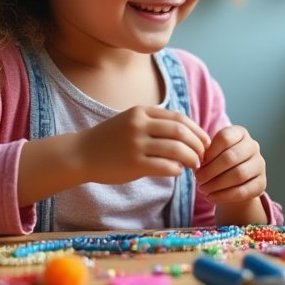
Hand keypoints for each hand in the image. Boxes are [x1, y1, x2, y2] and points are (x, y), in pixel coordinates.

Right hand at [75, 106, 209, 184]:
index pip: (179, 118)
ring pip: (177, 149)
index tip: (205, 141)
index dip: (197, 130)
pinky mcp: (134, 164)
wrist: (79, 154)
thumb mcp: (131, 121)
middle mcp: (139, 125)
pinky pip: (165, 166)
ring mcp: (136, 144)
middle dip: (198, 144)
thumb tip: (189, 133)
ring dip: (191, 158)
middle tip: (203, 155)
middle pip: (181, 131)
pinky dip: (177, 169)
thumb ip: (156, 123)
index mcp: (141, 112)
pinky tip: (177, 172)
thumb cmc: (110, 140)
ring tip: (195, 165)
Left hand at [196, 125, 266, 205]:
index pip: (225, 138)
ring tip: (203, 189)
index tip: (197, 163)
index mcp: (240, 133)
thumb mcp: (210, 154)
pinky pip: (243, 191)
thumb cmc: (217, 164)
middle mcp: (253, 146)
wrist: (232, 183)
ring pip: (239, 175)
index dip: (209, 152)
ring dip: (216, 184)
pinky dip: (224, 196)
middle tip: (198, 179)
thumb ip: (204, 153)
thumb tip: (197, 161)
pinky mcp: (262, 183)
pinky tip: (211, 197)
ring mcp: (260, 164)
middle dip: (210, 171)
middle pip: (231, 157)